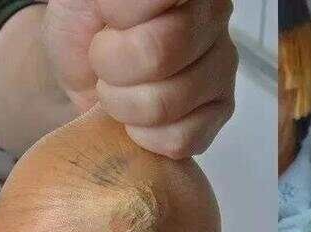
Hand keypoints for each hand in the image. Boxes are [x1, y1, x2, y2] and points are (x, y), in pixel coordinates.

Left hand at [44, 0, 236, 158]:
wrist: (89, 67)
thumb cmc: (87, 27)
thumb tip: (121, 12)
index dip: (117, 18)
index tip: (108, 20)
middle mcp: (214, 16)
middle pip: (156, 53)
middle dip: (111, 66)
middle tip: (107, 61)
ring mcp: (223, 68)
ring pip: (164, 104)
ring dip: (123, 105)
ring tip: (122, 88)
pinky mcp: (221, 112)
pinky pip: (178, 139)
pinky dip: (145, 137)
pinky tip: (141, 118)